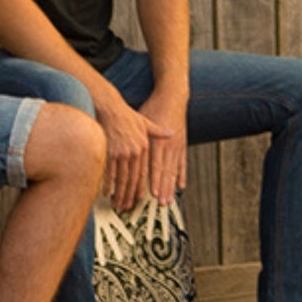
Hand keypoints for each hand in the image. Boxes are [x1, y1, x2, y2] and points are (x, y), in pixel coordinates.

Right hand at [95, 86, 172, 211]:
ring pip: (122, 178)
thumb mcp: (145, 122)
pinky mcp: (109, 151)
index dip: (140, 188)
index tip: (138, 199)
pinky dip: (108, 184)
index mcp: (143, 147)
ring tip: (118, 204)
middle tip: (127, 208)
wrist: (110, 107)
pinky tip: (106, 193)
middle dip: (129, 196)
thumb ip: (158, 132)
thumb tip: (171, 134)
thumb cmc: (126, 115)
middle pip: (132, 179)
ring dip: (120, 194)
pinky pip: (109, 172)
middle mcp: (134, 152)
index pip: (143, 173)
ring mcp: (122, 152)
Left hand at [138, 86, 189, 204]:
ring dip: (170, 187)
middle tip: (159, 204)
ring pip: (173, 171)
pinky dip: (182, 175)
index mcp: (155, 141)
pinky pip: (182, 164)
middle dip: (161, 189)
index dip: (153, 180)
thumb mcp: (140, 121)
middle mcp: (168, 146)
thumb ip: (134, 138)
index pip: (153, 165)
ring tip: (168, 200)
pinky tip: (181, 187)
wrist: (172, 97)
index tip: (151, 194)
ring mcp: (177, 146)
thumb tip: (119, 151)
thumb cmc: (153, 108)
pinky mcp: (182, 145)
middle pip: (164, 172)